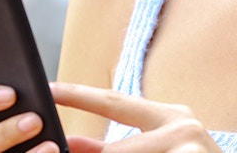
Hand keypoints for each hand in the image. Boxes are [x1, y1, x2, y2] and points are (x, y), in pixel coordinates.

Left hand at [50, 82, 221, 152]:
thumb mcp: (157, 150)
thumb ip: (116, 148)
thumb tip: (71, 145)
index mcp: (172, 118)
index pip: (114, 102)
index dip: (77, 95)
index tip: (46, 90)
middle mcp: (183, 129)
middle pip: (116, 150)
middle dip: (87, 151)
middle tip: (58, 148)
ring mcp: (189, 149)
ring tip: (94, 151)